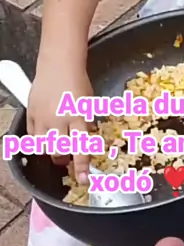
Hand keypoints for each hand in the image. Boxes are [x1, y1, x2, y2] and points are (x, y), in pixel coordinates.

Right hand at [27, 65, 92, 182]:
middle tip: (67, 157)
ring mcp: (43, 118)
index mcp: (79, 116)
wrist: (59, 64)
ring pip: (43, 148)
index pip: (81, 148)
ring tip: (56, 145)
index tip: (84, 181)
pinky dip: (39, 141)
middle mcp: (59, 120)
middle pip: (58, 152)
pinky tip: (45, 135)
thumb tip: (88, 141)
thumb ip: (86, 123)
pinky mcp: (31, 114)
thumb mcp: (89, 103)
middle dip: (63, 159)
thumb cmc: (78, 83)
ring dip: (51, 151)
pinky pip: (32, 137)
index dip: (82, 167)